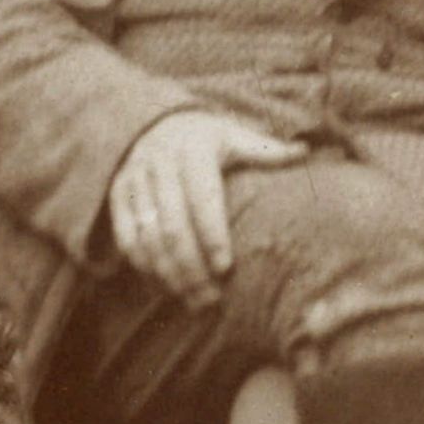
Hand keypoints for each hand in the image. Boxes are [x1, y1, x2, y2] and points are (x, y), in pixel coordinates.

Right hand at [107, 111, 304, 306]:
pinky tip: (165, 287)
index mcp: (194, 148)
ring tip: (193, 300)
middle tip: (211, 299)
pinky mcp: (118, 193)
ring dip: (169, 274)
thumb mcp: (236, 136)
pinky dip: (144, 266)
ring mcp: (134, 178)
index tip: (226, 268)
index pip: (202, 198)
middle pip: (172, 226)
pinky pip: (126, 237)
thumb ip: (267, 151)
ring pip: (147, 237)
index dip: (213, 235)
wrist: (158, 122)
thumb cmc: (208, 139)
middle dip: (191, 267)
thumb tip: (305, 153)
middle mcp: (159, 161)